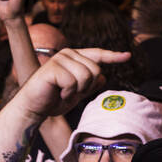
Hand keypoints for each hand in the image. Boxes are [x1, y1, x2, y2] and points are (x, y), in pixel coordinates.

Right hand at [12, 48, 130, 119]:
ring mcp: (60, 59)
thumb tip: (103, 76)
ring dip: (77, 90)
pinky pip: (73, 82)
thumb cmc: (52, 101)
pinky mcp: (53, 67)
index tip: (127, 56)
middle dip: (86, 86)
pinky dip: (68, 93)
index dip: (113, 56)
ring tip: (63, 93)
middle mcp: (67, 54)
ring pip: (86, 75)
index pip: (97, 55)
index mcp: (74, 57)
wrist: (33, 108)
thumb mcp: (76, 94)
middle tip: (70, 93)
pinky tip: (58, 93)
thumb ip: (89, 85)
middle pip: (95, 69)